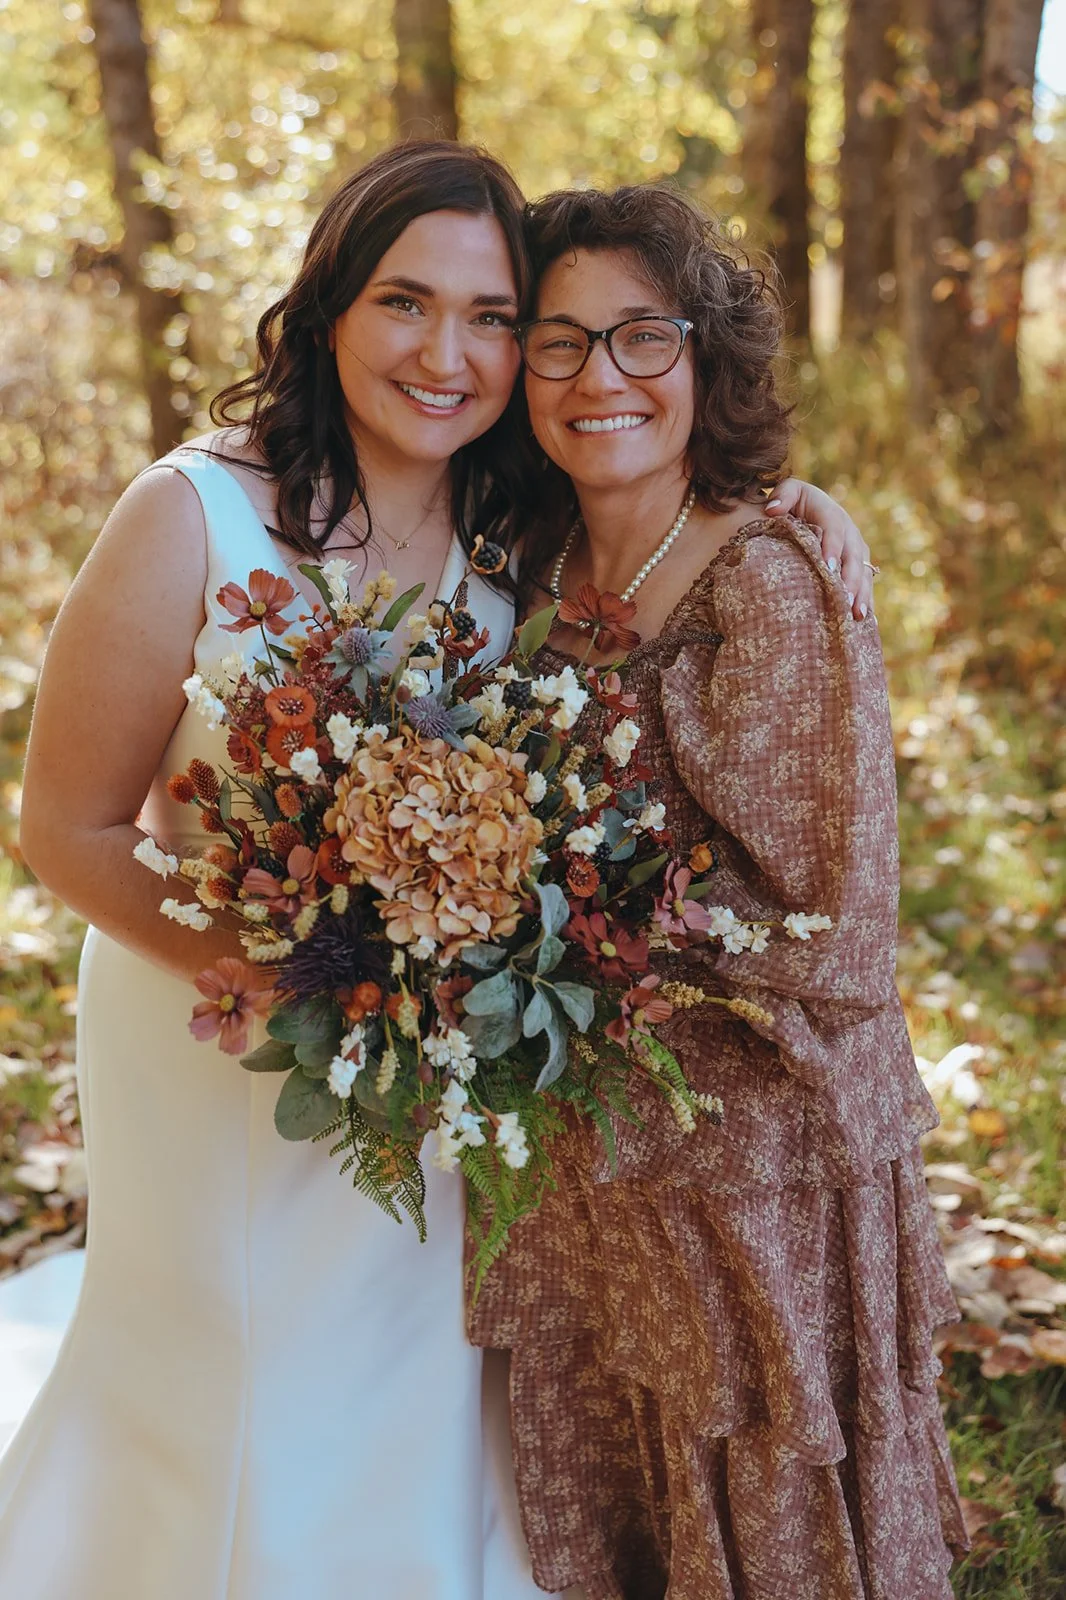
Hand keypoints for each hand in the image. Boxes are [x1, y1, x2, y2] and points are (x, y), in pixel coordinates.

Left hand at [765, 478, 873, 618]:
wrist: (807, 510)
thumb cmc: (792, 503)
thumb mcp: (788, 493)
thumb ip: (782, 496)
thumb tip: (772, 509)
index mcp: (831, 512)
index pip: (834, 529)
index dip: (833, 548)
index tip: (829, 569)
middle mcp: (849, 531)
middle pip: (853, 556)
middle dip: (851, 579)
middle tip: (845, 601)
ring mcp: (856, 550)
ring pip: (863, 572)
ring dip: (862, 594)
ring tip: (856, 616)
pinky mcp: (857, 565)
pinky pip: (865, 584)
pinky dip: (865, 602)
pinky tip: (863, 623)